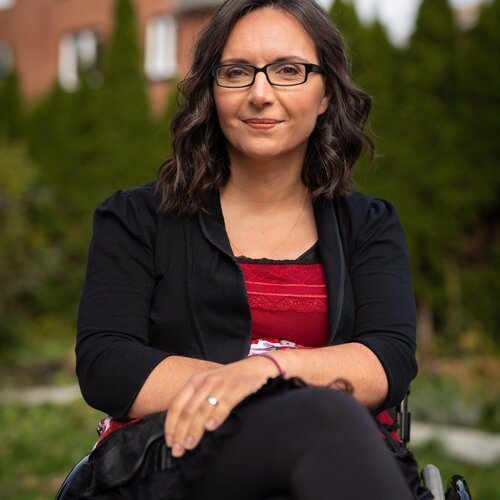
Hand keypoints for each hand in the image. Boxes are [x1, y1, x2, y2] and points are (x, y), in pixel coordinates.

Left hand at [164, 356, 278, 456]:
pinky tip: (211, 428)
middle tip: (178, 450)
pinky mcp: (237, 388)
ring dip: (194, 430)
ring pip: (202, 409)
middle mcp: (205, 381)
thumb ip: (197, 400)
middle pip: (187, 410)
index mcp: (195, 381)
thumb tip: (182, 428)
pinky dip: (216, 416)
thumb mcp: (209, 384)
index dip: (171, 425)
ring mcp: (221, 384)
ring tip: (190, 445)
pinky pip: (224, 403)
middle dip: (180, 433)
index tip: (169, 442)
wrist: (257, 367)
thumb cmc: (231, 380)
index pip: (176, 405)